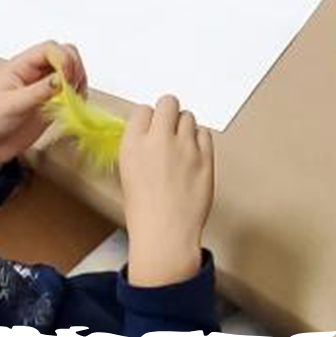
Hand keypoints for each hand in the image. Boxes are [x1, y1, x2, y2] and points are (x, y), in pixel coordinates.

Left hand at [0, 41, 85, 170]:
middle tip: (73, 88)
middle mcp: (36, 71)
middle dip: (74, 67)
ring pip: (73, 70)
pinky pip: (73, 89)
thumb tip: (62, 78)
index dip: (63, 58)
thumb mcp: (12, 105)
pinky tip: (75, 105)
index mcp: (22, 65)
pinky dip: (79, 94)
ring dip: (79, 80)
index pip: (50, 48)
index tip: (67, 78)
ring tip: (74, 98)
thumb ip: (38, 91)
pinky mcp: (53, 100)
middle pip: (66, 54)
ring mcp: (46, 85)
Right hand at [119, 93, 214, 288]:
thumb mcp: (129, 174)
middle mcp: (158, 140)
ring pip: (188, 116)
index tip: (151, 129)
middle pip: (168, 102)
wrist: (166, 234)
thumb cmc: (144, 211)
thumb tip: (152, 135)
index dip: (148, 119)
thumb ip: (140, 148)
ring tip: (182, 148)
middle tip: (169, 130)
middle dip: (169, 113)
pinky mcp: (206, 156)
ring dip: (184, 128)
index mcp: (133, 145)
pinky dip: (200, 140)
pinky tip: (194, 156)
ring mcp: (184, 146)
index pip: (142, 110)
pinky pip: (204, 133)